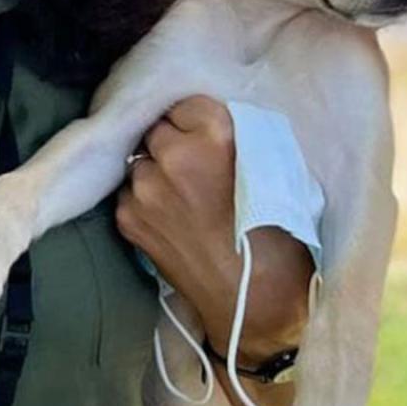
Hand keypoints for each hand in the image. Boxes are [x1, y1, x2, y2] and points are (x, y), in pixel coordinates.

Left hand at [115, 96, 312, 363]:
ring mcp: (146, 188)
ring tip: (180, 197)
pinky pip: (128, 193)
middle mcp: (175, 155)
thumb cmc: (279, 236)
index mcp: (217, 135)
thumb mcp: (277, 169)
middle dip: (171, 143)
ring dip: (154, 172)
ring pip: (139, 161)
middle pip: (156, 130)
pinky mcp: (127, 217)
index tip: (203, 138)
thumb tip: (211, 124)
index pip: (186, 104)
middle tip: (191, 167)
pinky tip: (169, 220)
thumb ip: (240, 137)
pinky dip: (143, 200)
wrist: (253, 301)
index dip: (194, 122)